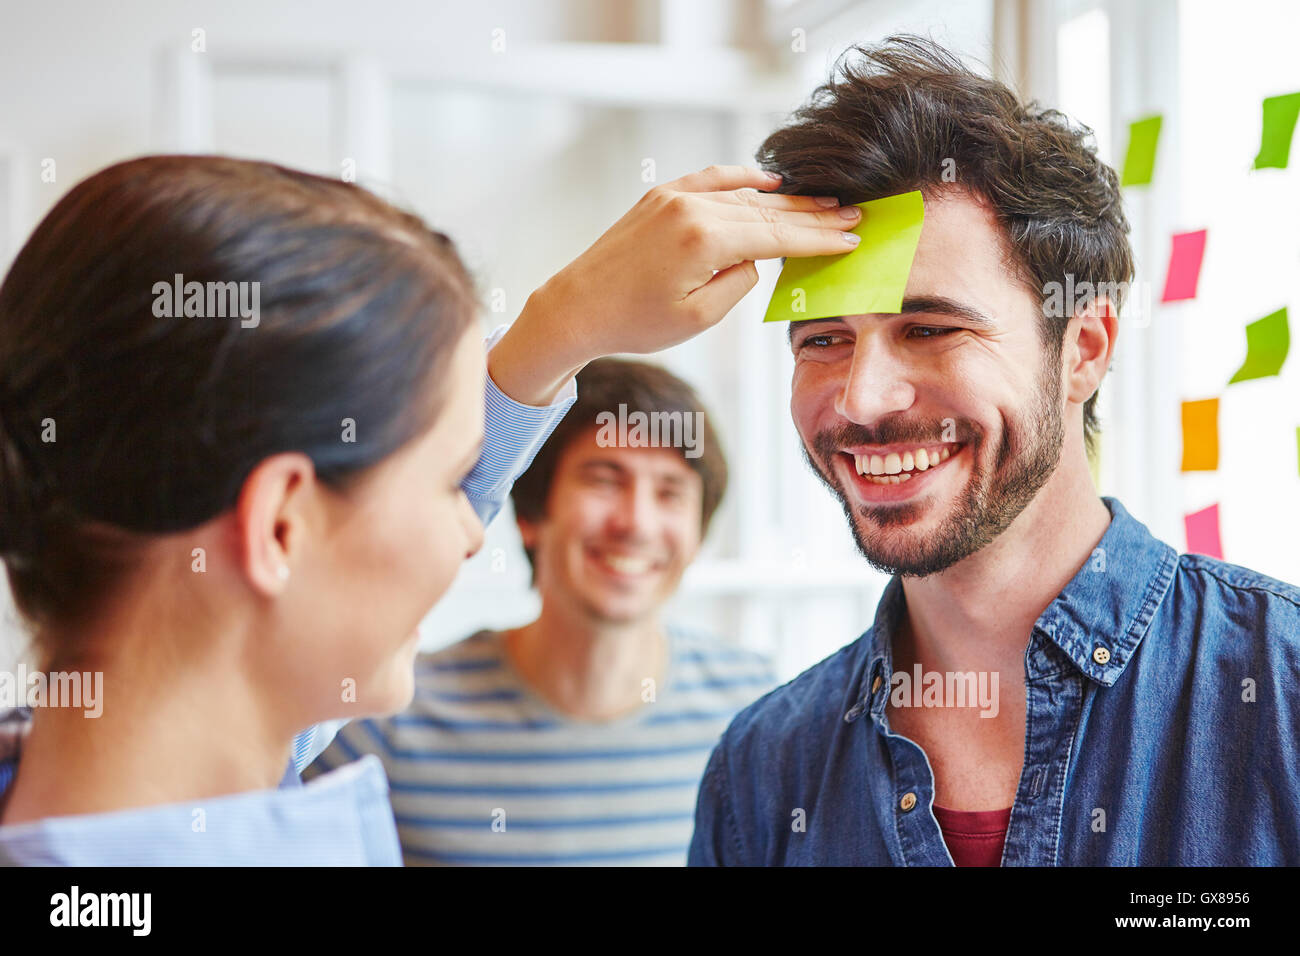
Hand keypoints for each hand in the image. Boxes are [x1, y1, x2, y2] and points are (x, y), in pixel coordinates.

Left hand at [490, 165, 860, 404]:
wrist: (577, 307)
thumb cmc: (635, 322)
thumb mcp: (699, 316)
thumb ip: (740, 281)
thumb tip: (756, 256)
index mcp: (705, 239)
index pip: (779, 236)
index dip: (819, 238)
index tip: (853, 237)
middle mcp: (692, 207)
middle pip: (769, 210)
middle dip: (814, 215)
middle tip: (854, 215)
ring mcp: (674, 197)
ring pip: (745, 195)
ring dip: (787, 200)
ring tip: (824, 203)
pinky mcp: (660, 197)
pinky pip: (712, 179)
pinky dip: (743, 178)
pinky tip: (770, 181)